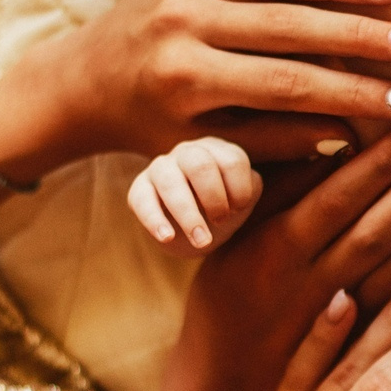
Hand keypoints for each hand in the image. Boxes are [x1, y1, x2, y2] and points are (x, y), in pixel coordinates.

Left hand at [1, 0, 390, 167]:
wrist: (87, 80)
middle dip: (362, 37)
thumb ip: (273, 141)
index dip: (353, 96)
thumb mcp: (206, 149)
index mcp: (189, 82)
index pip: (290, 87)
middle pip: (291, 27)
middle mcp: (186, 25)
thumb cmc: (155, 128)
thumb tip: (347, 135)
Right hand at [128, 136, 262, 254]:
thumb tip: (244, 189)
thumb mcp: (242, 198)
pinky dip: (155, 220)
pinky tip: (167, 238)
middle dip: (214, 198)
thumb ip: (250, 189)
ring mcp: (161, 167)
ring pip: (170, 182)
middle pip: (200, 165)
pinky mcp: (140, 188)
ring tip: (201, 240)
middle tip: (220, 221)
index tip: (239, 209)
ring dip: (188, 215)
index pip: (232, 161)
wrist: (193, 229)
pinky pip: (142, 199)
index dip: (240, 189)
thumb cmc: (222, 207)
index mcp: (216, 150)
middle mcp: (188, 152)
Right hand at [174, 121, 390, 390]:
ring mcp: (330, 325)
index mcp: (271, 247)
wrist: (220, 390)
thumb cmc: (230, 297)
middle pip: (370, 230)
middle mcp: (303, 285)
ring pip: (389, 275)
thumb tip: (332, 139)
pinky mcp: (352, 357)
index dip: (378, 161)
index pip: (334, 196)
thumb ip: (279, 191)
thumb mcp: (237, 238)